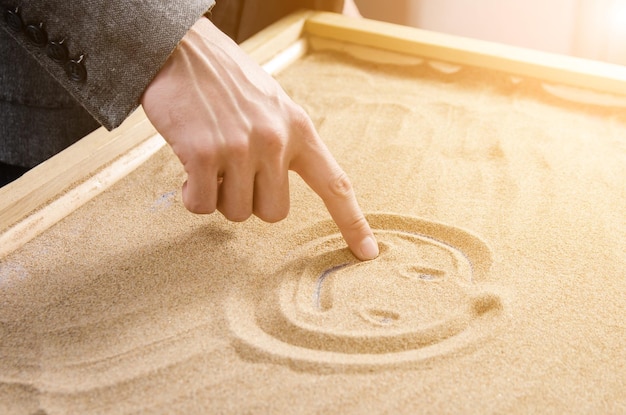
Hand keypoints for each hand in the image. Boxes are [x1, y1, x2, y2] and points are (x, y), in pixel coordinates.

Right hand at [140, 17, 378, 259]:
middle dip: (251, 202)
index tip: (367, 252)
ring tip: (209, 160)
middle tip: (232, 173)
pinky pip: (202, 206)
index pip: (334, 184)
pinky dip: (192, 196)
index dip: (352, 222)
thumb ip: (284, 142)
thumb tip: (276, 186)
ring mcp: (241, 148)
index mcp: (299, 129)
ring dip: (219, 196)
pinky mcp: (205, 154)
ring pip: (237, 213)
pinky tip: (188, 168)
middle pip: (274, 213)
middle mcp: (276, 141)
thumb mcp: (272, 103)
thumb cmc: (226, 80)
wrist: (180, 50)